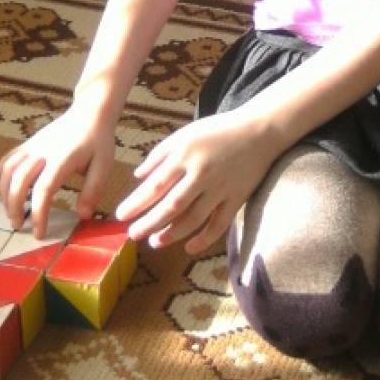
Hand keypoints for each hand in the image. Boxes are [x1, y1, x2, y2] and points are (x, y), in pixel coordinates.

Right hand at [0, 106, 115, 236]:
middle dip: (15, 206)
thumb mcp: (103, 166)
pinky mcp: (27, 144)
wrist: (89, 113)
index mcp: (62, 159)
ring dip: (5, 195)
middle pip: (19, 180)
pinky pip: (6, 159)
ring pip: (8, 170)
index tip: (38, 233)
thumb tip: (83, 216)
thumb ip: (93, 190)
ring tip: (10, 214)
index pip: (44, 189)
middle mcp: (42, 152)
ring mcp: (32, 146)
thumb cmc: (98, 142)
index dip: (38, 213)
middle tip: (19, 226)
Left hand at [115, 111, 278, 254]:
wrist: (258, 130)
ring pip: (193, 218)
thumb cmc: (217, 131)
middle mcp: (202, 174)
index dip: (137, 202)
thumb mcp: (185, 134)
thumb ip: (159, 154)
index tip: (121, 215)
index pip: (156, 185)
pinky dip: (204, 239)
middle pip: (172, 205)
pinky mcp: (236, 198)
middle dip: (149, 222)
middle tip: (132, 235)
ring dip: (172, 234)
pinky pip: (219, 224)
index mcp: (185, 156)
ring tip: (155, 242)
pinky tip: (188, 248)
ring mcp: (221, 188)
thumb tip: (138, 176)